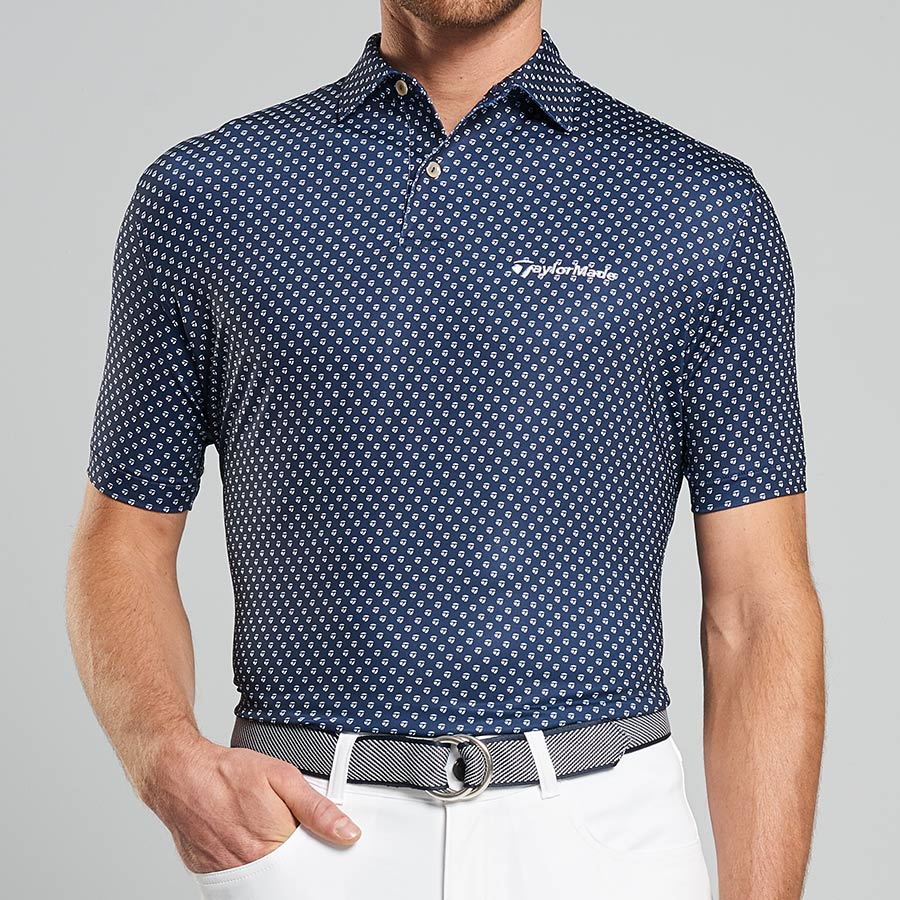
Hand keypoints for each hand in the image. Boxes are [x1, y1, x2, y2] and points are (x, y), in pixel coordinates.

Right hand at [138, 733, 361, 873]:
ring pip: (262, 882)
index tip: (321, 848)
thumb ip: (317, 808)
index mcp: (273, 845)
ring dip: (270, 865)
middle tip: (287, 835)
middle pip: (285, 879)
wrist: (180, 775)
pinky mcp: (209, 875)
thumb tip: (347, 832)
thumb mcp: (282, 777)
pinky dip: (247, 866)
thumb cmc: (228, 773)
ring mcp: (226, 875)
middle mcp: (249, 867)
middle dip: (293, 863)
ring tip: (265, 836)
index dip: (317, 857)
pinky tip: (245, 842)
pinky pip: (237, 881)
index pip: (308, 868)